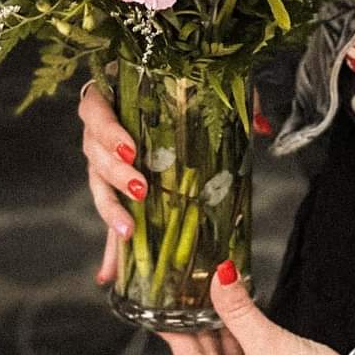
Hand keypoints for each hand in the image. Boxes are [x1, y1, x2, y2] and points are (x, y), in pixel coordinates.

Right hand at [79, 82, 272, 283]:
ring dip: (110, 209)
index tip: (132, 148)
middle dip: (114, 173)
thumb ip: (234, 100)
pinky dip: (108, 246)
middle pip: (93, 151)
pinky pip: (109, 213)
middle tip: (139, 188)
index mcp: (116, 95)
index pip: (96, 109)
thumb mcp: (210, 84)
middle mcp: (102, 128)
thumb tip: (261, 127)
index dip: (108, 130)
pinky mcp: (112, 186)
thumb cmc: (185, 82)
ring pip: (96, 183)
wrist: (170, 83)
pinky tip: (109, 273)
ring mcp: (103, 157)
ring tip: (128, 231)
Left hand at [161, 263, 346, 354]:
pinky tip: (235, 311)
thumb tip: (221, 278)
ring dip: (220, 325)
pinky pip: (240, 354)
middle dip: (200, 321)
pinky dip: (237, 333)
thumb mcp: (269, 345)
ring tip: (212, 293)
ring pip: (223, 353)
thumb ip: (240, 312)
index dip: (176, 329)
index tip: (164, 303)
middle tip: (191, 288)